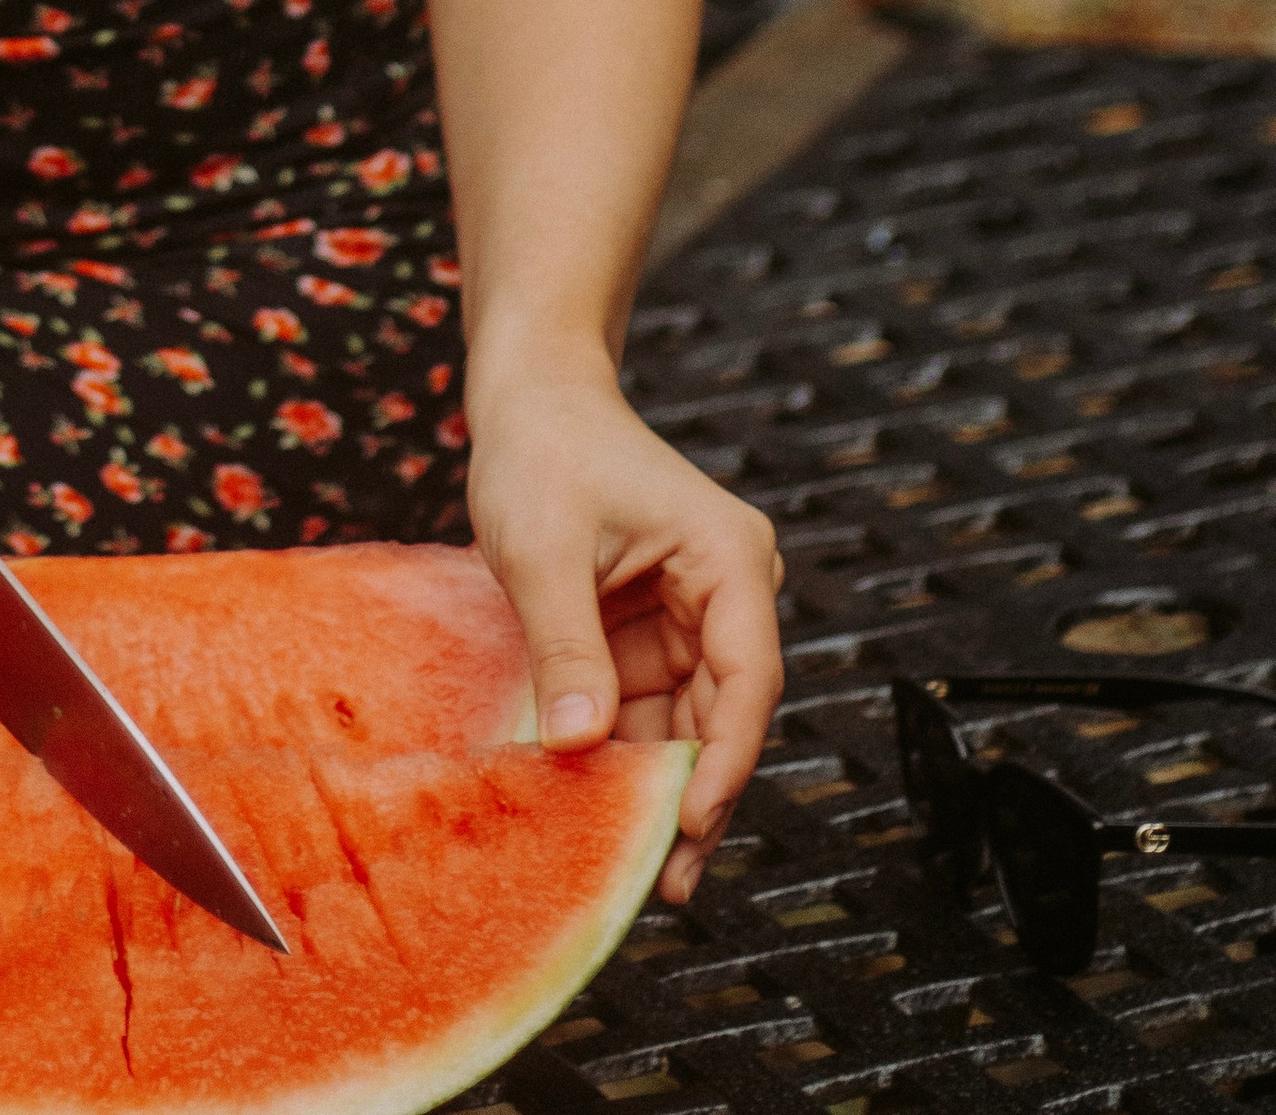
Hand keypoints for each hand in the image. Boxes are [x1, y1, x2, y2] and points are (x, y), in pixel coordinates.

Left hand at [464, 359, 783, 904]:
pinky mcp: (649, 626)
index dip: (723, 763)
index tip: (689, 828)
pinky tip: (592, 799)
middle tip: (658, 881)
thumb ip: (568, 646)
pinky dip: (618, 747)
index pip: (748, 680)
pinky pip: (645, 702)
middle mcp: (726, 591)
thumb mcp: (545, 549)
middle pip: (722, 714)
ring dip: (649, 779)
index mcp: (729, 560)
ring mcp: (689, 611)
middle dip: (688, 793)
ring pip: (683, 720)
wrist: (527, 395)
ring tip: (619, 858)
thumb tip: (581, 744)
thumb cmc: (542, 448)